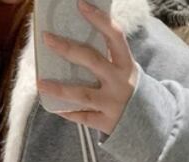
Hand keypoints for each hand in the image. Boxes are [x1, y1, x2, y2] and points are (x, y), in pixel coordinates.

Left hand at [36, 0, 137, 134]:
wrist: (148, 123)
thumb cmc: (126, 90)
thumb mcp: (124, 70)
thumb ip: (106, 58)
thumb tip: (73, 43)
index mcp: (125, 63)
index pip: (114, 36)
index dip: (98, 19)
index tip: (81, 5)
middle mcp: (119, 81)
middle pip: (91, 60)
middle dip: (67, 48)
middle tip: (47, 38)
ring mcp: (112, 103)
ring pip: (82, 94)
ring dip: (59, 88)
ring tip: (40, 83)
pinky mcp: (105, 122)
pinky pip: (82, 117)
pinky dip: (67, 112)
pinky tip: (53, 107)